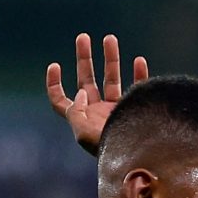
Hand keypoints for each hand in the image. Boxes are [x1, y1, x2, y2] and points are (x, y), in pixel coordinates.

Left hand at [45, 32, 147, 155]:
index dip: (54, 84)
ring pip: (111, 79)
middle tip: (83, 37)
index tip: (55, 65)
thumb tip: (83, 92)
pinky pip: (138, 87)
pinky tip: (138, 60)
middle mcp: (98, 113)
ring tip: (109, 38)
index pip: (61, 101)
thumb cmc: (113, 151)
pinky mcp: (138, 108)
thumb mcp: (84, 134)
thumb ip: (77, 112)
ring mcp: (118, 110)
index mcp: (82, 120)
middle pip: (86, 82)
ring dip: (110, 58)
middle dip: (84, 59)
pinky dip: (139, 74)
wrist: (143, 160)